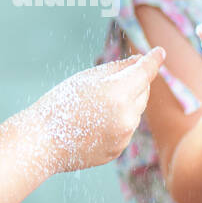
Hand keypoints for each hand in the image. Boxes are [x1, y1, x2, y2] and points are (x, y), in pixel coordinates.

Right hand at [29, 48, 164, 173]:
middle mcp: (127, 116)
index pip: (145, 71)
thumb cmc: (60, 103)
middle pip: (143, 92)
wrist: (42, 142)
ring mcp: (124, 136)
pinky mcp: (118, 150)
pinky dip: (116, 123)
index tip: (159, 52)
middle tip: (106, 84)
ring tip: (93, 108)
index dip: (153, 60)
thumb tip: (140, 62)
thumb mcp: (87, 77)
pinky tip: (92, 125)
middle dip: (133, 83)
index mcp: (119, 93)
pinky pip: (125, 130)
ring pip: (135, 112)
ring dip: (124, 104)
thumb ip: (118, 68)